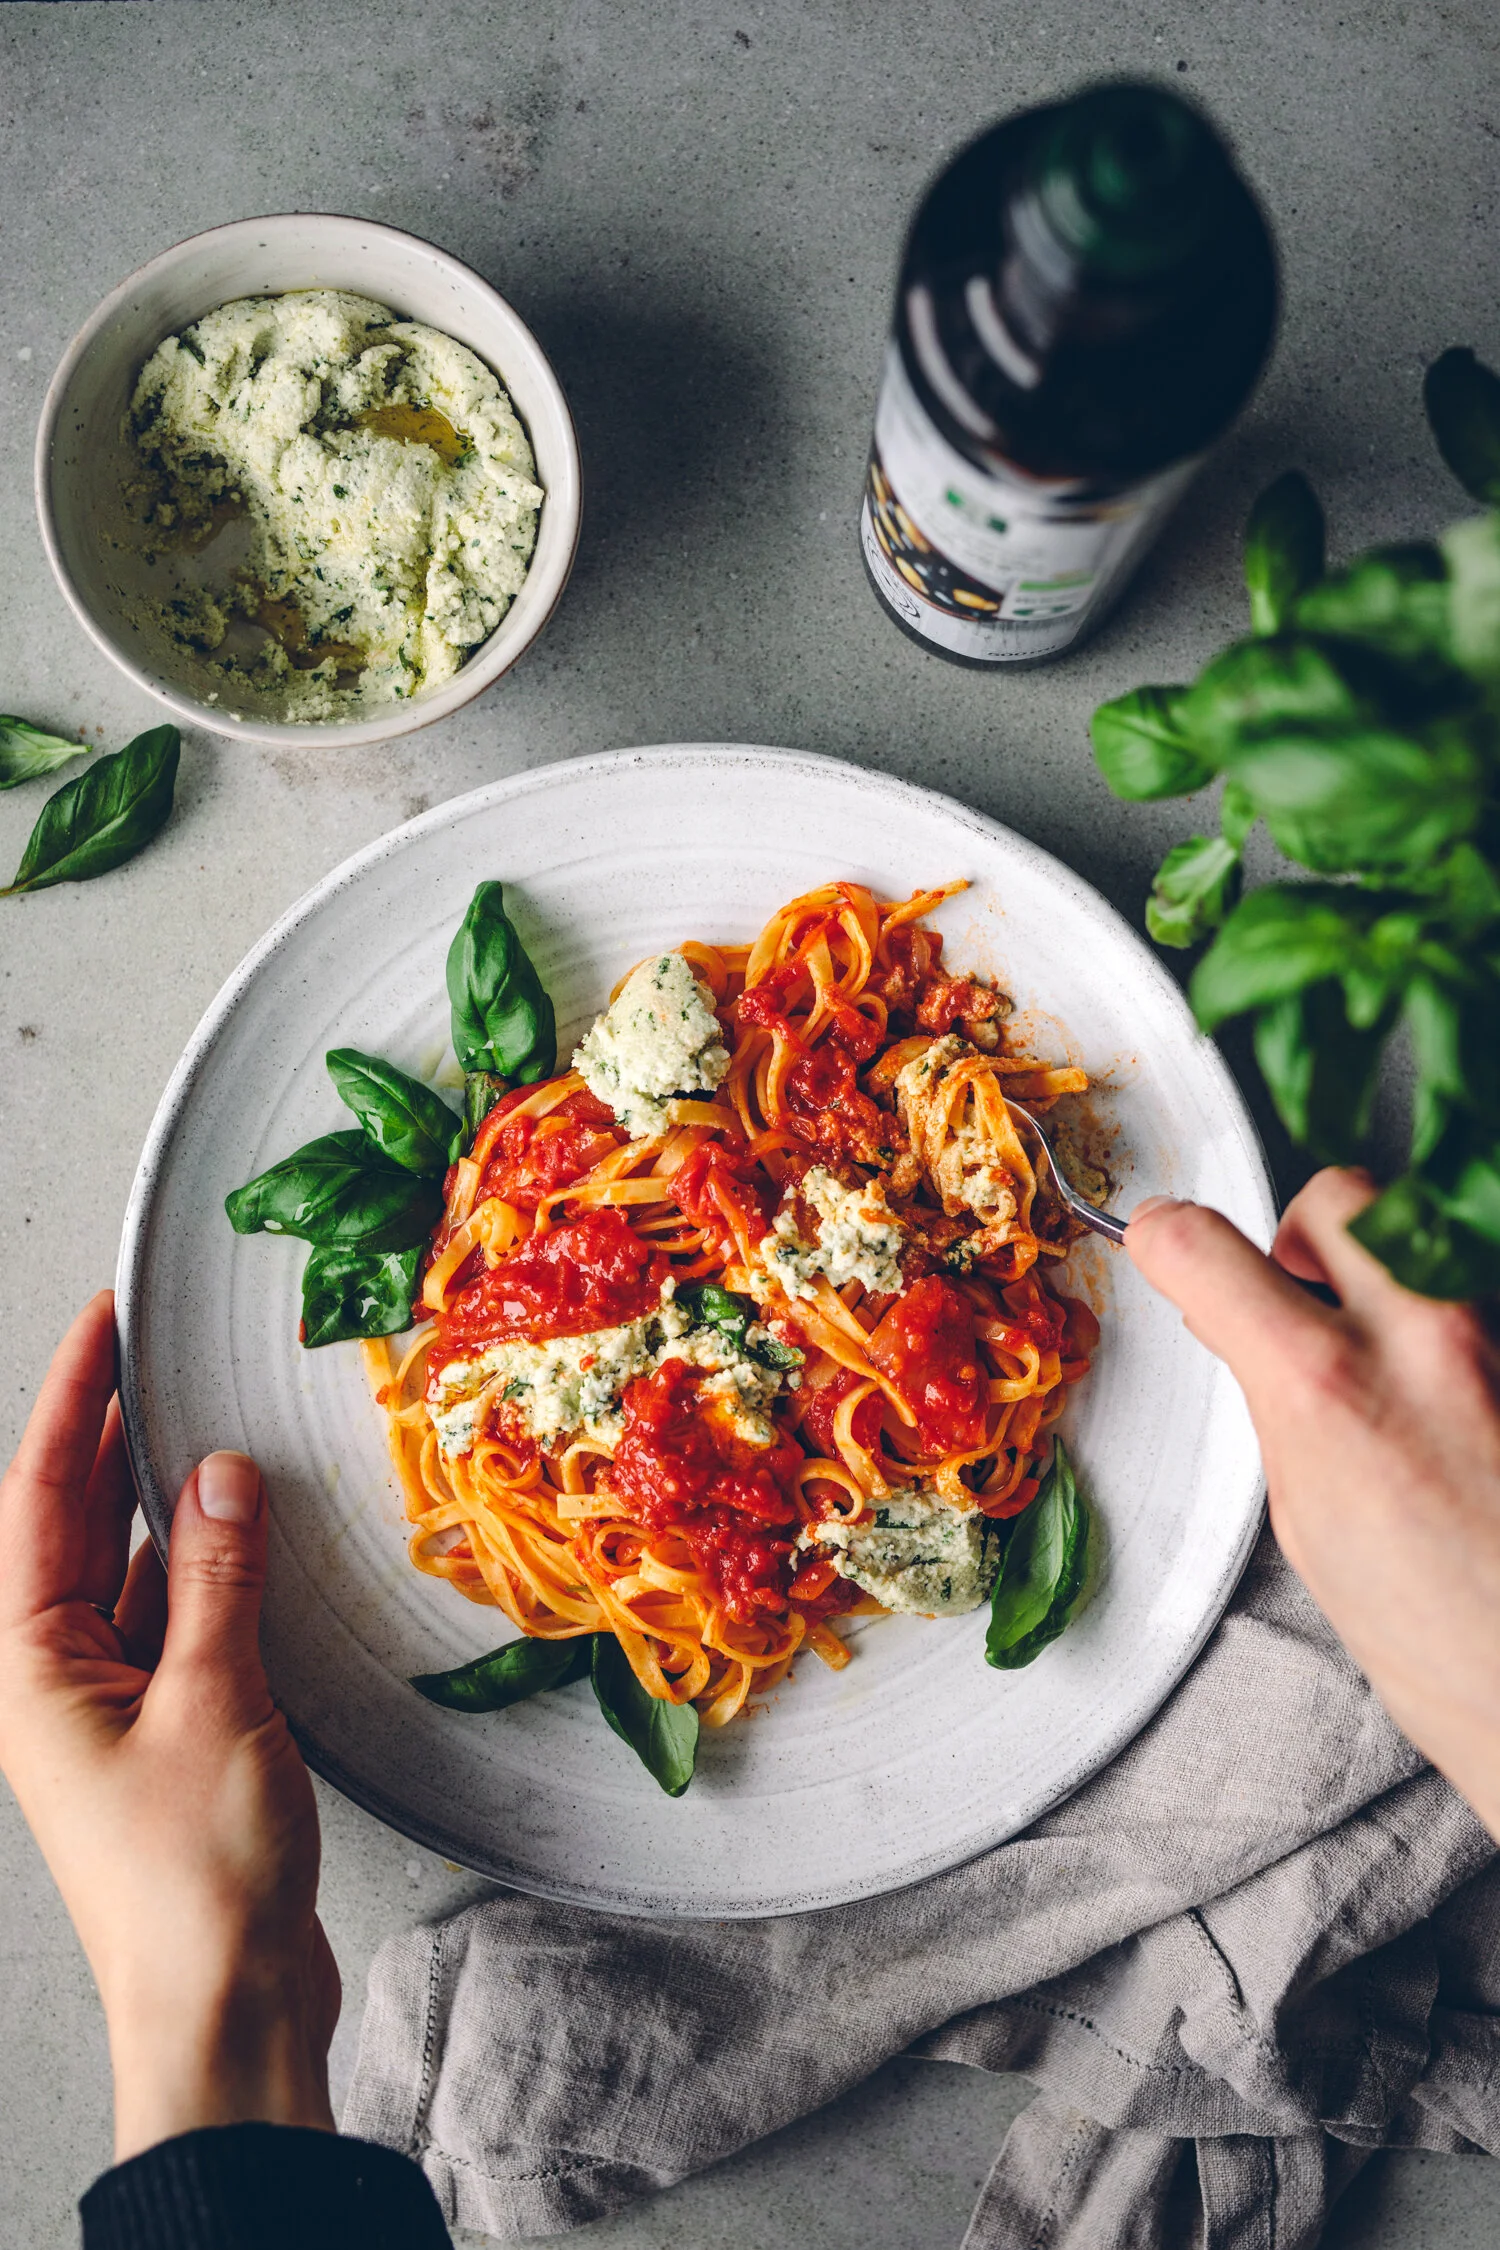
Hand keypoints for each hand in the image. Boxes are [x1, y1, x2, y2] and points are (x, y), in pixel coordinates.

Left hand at [0, 1292, 339, 2161]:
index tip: (102, 1323)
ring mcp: (108, 1710)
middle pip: (71, 1526)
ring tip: (200, 1420)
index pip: (40, 1498)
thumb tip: (220, 1476)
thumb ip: (217, 1579)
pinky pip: (174, 1620)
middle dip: (109, 1434)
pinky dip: (204, 1567)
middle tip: (150, 1350)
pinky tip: (241, 1532)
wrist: (223, 2008)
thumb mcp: (215, 1702)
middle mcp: (53, 1681)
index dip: (74, 1400)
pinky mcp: (166, 1735)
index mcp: (29, 1669)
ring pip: (126, 1570)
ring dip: (163, 1499)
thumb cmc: (195, 1878)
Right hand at [1128, 1169, 1499, 1839]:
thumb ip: (1276, 1403)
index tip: (1161, 1240)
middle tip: (1294, 1293)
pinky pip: (1468, 1297)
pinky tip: (1438, 1403)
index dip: (1167, 1238)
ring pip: (1417, 1239)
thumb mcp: (1306, 1520)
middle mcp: (1423, 1340)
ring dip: (1382, 1280)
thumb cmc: (1444, 1643)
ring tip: (1380, 1364)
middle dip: (1301, 1233)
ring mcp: (1494, 1340)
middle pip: (1336, 1195)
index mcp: (1330, 1388)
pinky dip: (1438, 1326)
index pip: (1204, 1247)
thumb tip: (1243, 1334)